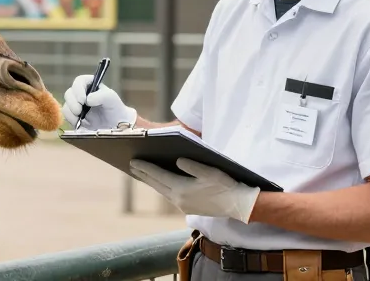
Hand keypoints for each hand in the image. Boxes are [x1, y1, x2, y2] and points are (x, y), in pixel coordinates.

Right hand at [61, 74, 136, 129]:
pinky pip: (67, 117)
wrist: (116, 126)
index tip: (83, 100)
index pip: (79, 81)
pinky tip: (79, 124)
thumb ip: (102, 96)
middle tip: (79, 111)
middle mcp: (81, 94)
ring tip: (80, 119)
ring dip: (70, 112)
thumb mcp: (112, 99)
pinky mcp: (75, 118)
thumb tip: (88, 100)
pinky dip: (71, 120)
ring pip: (66, 106)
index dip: (78, 89)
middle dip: (72, 103)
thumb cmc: (115, 108)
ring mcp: (77, 106)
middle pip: (69, 93)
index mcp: (90, 85)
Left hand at [129, 158, 260, 223]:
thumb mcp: (210, 171)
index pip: (158, 176)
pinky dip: (162, 187)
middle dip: (144, 175)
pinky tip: (160, 183)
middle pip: (156, 184)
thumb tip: (177, 160)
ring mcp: (182, 205)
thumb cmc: (225, 185)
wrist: (237, 205)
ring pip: (162, 191)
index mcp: (182, 189)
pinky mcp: (188, 208)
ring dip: (152, 182)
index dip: (145, 167)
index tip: (133, 161)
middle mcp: (179, 199)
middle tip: (132, 166)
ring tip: (143, 174)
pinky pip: (169, 196)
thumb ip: (191, 165)